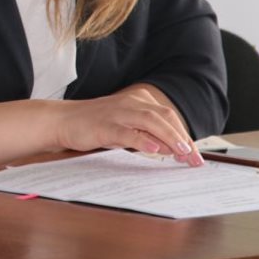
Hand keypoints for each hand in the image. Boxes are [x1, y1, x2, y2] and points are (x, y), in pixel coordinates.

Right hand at [55, 85, 200, 163]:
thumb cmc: (95, 125)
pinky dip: (142, 141)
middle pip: (164, 117)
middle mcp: (130, 103)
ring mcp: (117, 113)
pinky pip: (126, 132)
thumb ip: (148, 135)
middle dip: (182, 138)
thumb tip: (172, 148)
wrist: (62, 120)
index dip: (184, 135)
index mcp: (138, 100)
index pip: (168, 117)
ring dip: (169, 137)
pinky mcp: (104, 126)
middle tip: (194, 158)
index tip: (195, 155)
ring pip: (150, 121)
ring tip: (182, 152)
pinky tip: (154, 150)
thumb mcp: (126, 128)